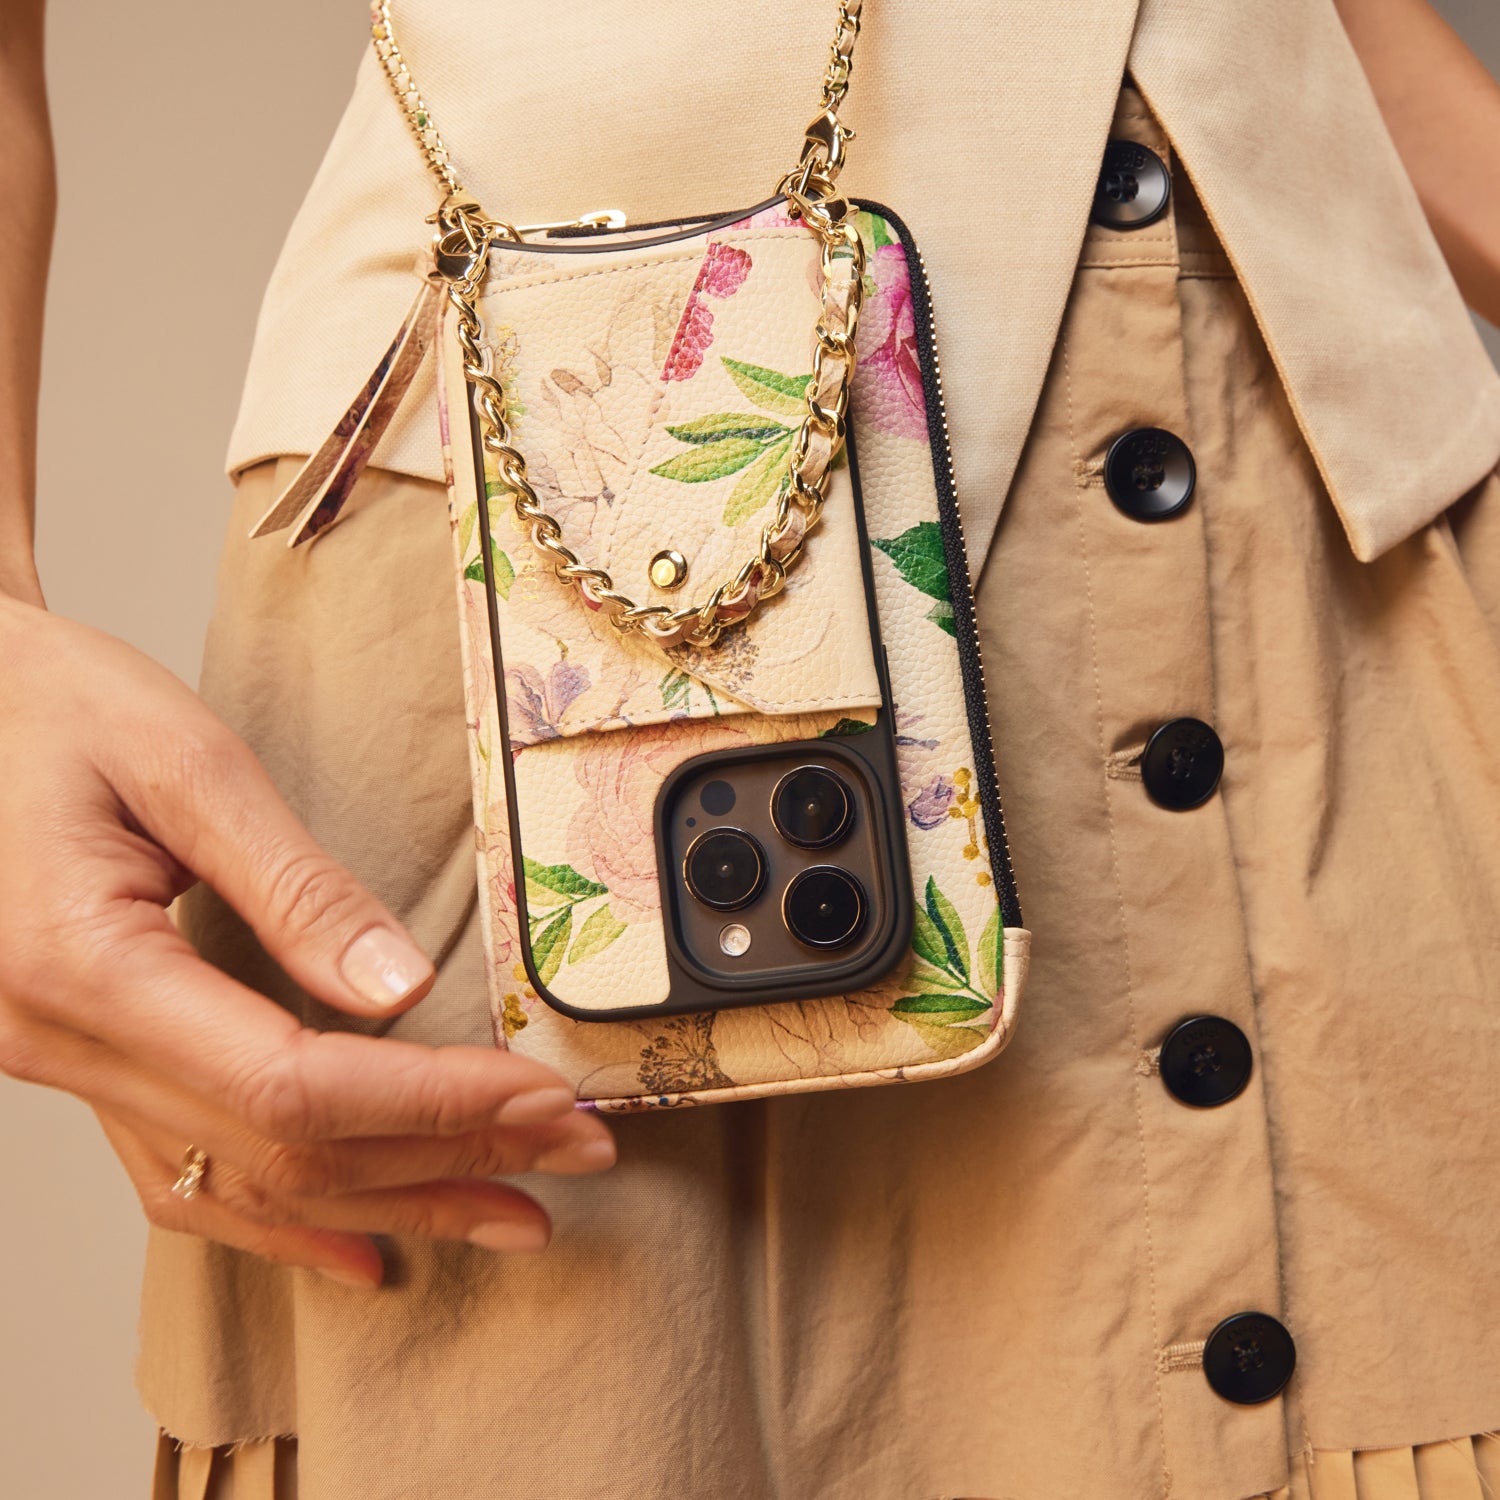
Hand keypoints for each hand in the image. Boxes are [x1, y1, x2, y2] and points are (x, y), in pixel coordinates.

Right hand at [0, 594, 614, 1286]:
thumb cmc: (52, 709)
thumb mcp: (183, 763)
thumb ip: (293, 886)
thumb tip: (399, 990)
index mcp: (85, 966)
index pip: (293, 1085)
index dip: (433, 1101)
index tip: (543, 1096)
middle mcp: (65, 1045)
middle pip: (286, 1151)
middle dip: (448, 1155)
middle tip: (574, 1148)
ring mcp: (67, 1070)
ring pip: (246, 1186)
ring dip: (393, 1204)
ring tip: (513, 1212)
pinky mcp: (89, 1063)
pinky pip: (186, 1179)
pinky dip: (287, 1223)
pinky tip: (366, 1246)